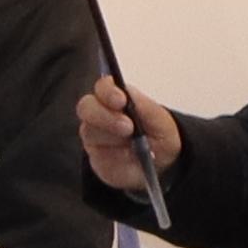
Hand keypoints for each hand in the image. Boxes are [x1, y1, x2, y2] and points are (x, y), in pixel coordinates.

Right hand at [78, 79, 185, 197]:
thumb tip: (130, 108)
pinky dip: (115, 157)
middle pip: (86, 107)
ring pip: (89, 132)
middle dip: (105, 116)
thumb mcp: (160, 119)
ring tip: (133, 147)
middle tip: (128, 127)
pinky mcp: (95, 156)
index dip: (108, 92)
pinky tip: (129, 158)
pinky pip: (97, 156)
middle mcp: (98, 113)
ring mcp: (93, 135)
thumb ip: (144, 109)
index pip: (102, 87)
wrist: (162, 160)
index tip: (121, 101)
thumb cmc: (159, 133)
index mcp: (115, 97)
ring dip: (112, 139)